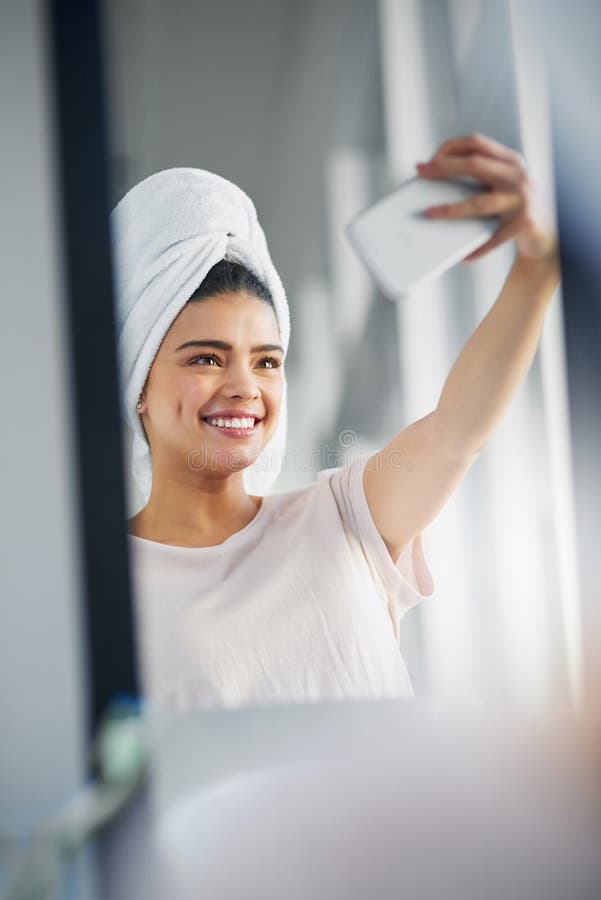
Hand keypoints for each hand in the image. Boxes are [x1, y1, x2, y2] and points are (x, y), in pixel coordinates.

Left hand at [416, 133, 557, 261]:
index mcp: (510, 160)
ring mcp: (522, 199)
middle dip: (444, 168)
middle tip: (421, 173)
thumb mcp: (501, 186)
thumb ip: (479, 178)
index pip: (477, 143)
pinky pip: (494, 238)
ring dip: (451, 209)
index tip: (429, 160)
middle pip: (475, 165)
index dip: (451, 147)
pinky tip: (463, 256)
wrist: (548, 234)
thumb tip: (435, 184)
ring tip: (429, 214)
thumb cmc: (514, 208)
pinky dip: (477, 248)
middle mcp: (518, 175)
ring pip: (479, 203)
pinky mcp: (525, 224)